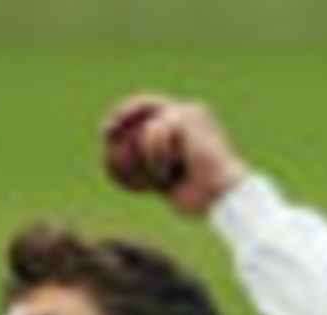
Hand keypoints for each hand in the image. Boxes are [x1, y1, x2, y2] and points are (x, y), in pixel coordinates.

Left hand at [102, 94, 248, 218]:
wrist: (221, 199)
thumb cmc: (199, 198)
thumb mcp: (164, 180)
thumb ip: (147, 165)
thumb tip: (118, 160)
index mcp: (187, 125)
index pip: (152, 110)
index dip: (127, 116)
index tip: (106, 130)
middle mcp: (190, 113)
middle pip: (146, 103)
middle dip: (123, 114)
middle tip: (105, 131)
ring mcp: (190, 112)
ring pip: (149, 127)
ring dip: (149, 160)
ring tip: (166, 176)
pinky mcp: (187, 117)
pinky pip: (155, 133)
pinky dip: (156, 157)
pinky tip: (172, 169)